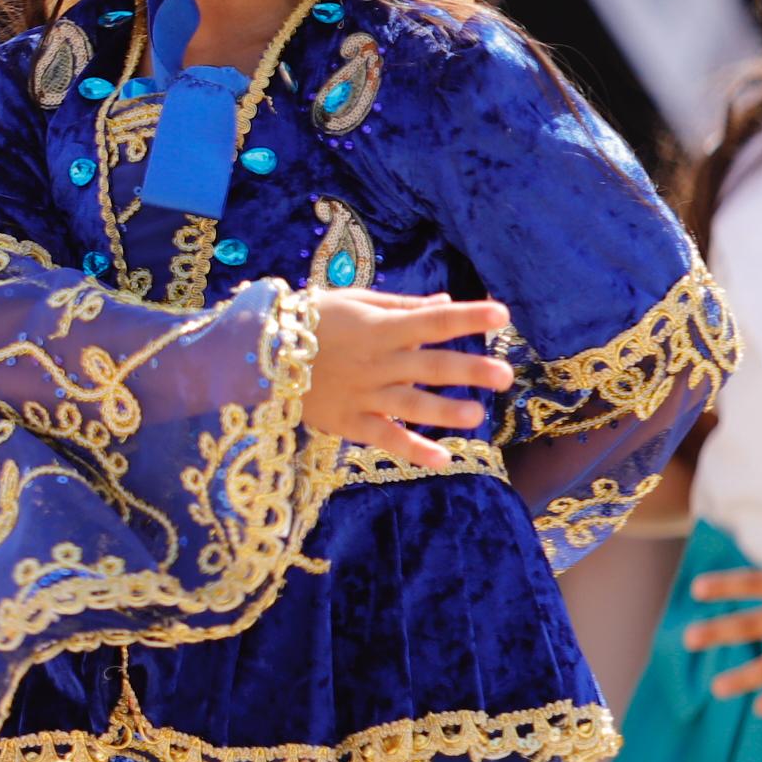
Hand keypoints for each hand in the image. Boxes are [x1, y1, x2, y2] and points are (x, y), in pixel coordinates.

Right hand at [301, 289, 512, 470]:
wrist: (257, 352)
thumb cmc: (312, 322)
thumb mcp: (354, 303)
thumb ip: (401, 307)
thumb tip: (445, 302)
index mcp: (380, 328)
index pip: (432, 321)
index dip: (467, 318)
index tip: (501, 314)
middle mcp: (376, 362)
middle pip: (430, 367)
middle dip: (469, 370)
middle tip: (505, 376)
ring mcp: (363, 394)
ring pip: (411, 404)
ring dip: (444, 411)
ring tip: (475, 415)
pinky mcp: (349, 421)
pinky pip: (384, 437)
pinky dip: (411, 449)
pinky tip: (441, 459)